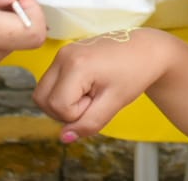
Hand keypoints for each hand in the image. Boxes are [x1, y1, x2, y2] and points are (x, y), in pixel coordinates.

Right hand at [32, 28, 169, 142]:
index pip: (58, 107)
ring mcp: (62, 53)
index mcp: (75, 64)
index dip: (78, 114)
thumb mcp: (115, 103)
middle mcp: (63, 55)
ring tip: (90, 93)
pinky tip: (86, 87)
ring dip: (63, 102)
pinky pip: (51, 83)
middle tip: (92, 100)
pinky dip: (64, 92)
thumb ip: (89, 123)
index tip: (98, 101)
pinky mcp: (64, 54)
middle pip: (42, 100)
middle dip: (65, 110)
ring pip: (43, 92)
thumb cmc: (134, 72)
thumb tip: (64, 137)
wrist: (145, 50)